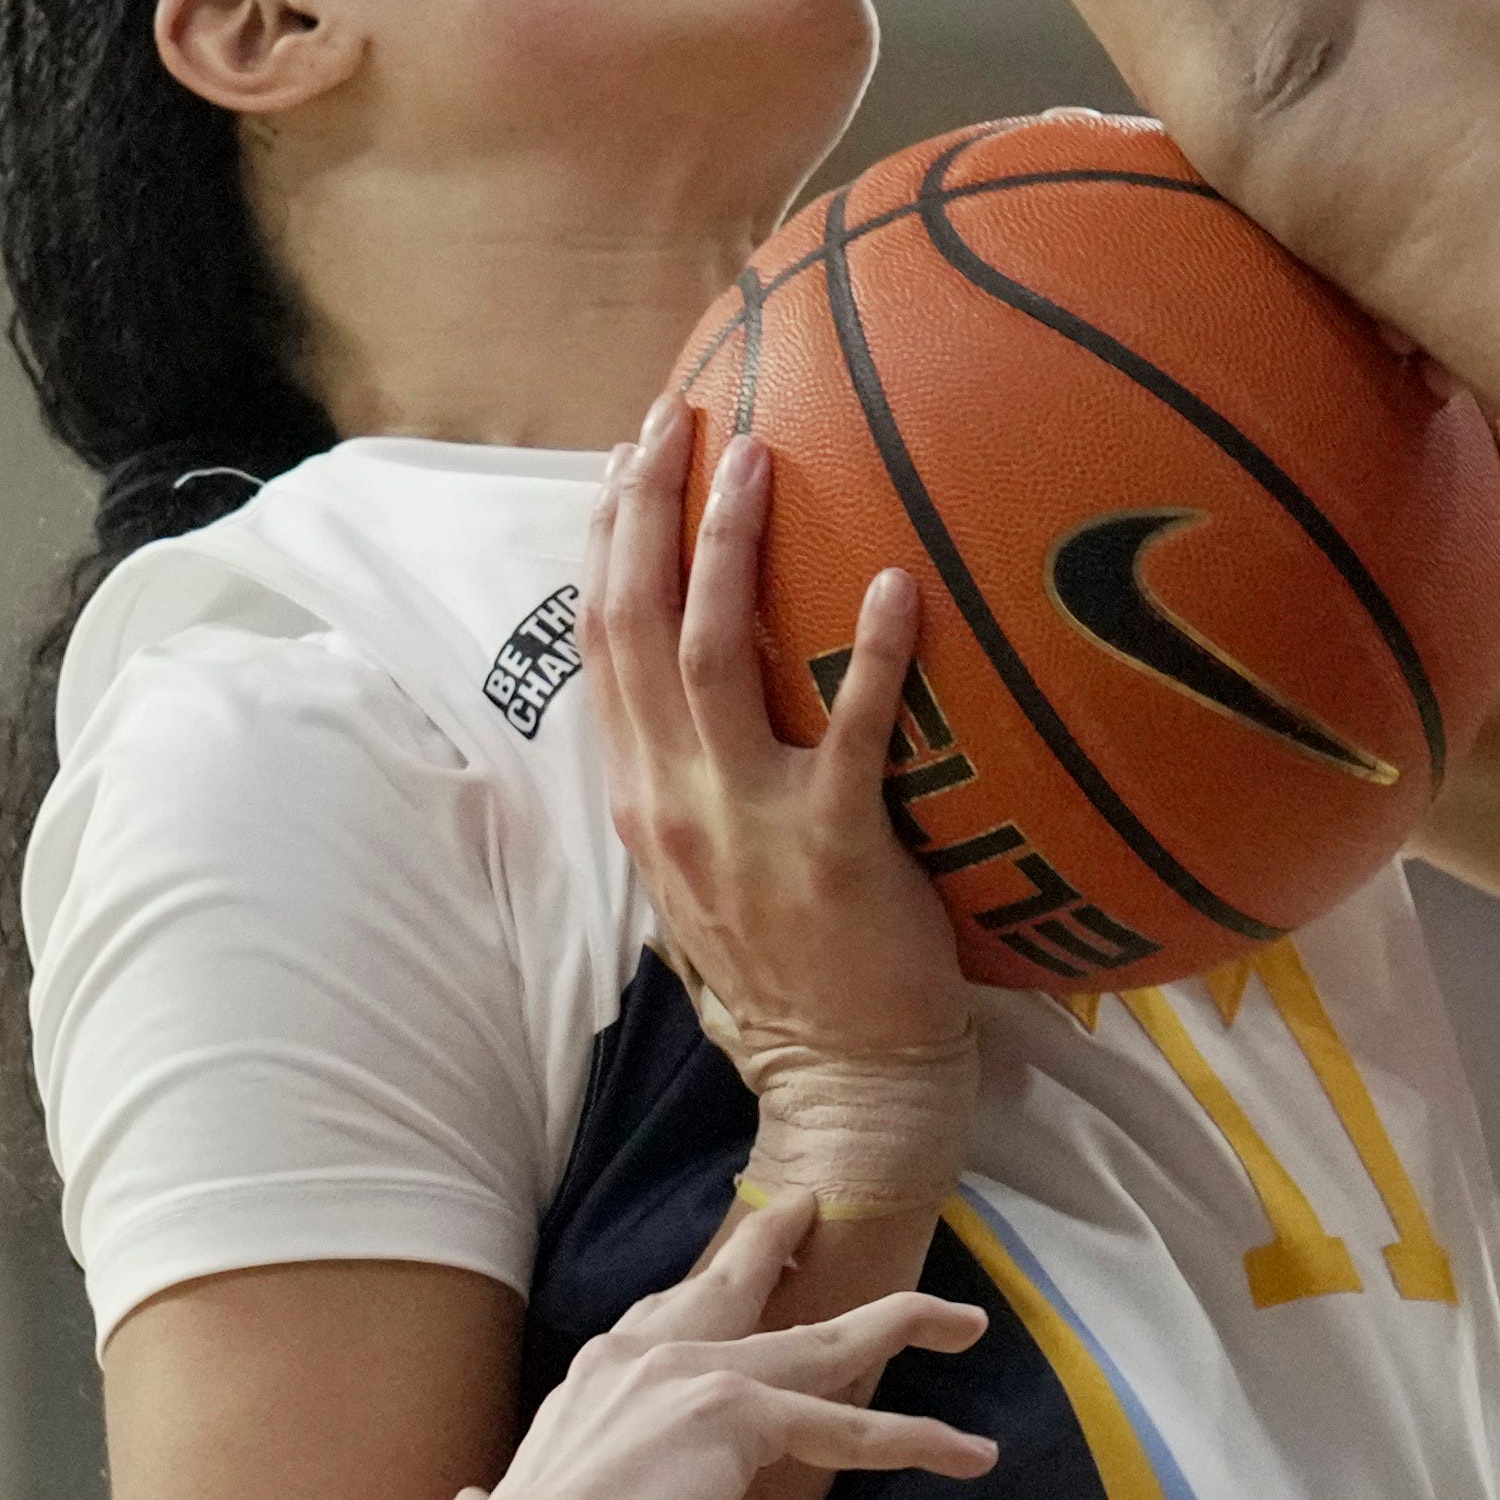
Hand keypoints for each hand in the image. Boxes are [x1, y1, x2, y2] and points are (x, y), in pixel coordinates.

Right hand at [465, 1198, 994, 1499]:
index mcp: (589, 1382)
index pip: (654, 1324)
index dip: (690, 1298)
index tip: (711, 1277)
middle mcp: (639, 1359)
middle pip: (729, 1290)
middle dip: (777, 1246)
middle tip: (810, 1208)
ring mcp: (694, 1378)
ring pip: (826, 1343)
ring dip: (901, 1326)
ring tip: (961, 1322)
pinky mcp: (741, 1417)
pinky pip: (851, 1429)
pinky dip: (914, 1440)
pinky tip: (967, 1452)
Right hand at [591, 397, 970, 1058]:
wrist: (840, 1083)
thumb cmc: (792, 977)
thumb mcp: (707, 873)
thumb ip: (698, 783)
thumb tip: (716, 696)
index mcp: (643, 796)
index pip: (602, 643)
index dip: (608, 541)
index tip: (626, 458)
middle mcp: (675, 796)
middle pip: (636, 623)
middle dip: (646, 509)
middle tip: (677, 416)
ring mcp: (748, 820)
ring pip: (713, 654)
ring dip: (730, 548)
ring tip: (757, 456)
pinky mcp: (836, 846)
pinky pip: (850, 731)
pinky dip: (871, 652)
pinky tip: (897, 582)